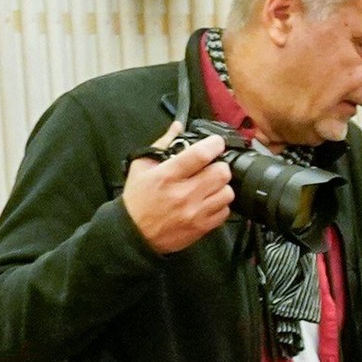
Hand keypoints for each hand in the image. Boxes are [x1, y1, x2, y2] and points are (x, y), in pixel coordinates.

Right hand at [123, 132, 233, 256]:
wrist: (134, 235)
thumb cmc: (138, 199)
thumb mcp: (141, 167)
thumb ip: (162, 144)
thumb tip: (179, 126)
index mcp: (168, 175)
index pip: (201, 154)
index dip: (214, 144)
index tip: (216, 143)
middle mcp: (184, 194)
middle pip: (221, 173)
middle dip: (219, 165)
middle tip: (212, 166)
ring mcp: (195, 213)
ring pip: (227, 193)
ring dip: (222, 186)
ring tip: (211, 185)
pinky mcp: (201, 228)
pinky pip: (225, 212)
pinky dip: (220, 205)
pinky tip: (209, 201)